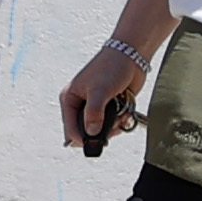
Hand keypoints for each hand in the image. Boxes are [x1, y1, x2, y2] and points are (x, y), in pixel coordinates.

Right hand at [60, 38, 145, 159]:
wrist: (131, 56)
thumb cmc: (111, 67)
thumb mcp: (99, 91)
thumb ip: (93, 113)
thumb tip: (91, 134)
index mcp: (70, 99)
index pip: (70, 128)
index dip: (82, 139)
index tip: (95, 144)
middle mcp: (80, 105)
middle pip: (86, 133)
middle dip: (101, 133)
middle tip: (113, 127)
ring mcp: (95, 108)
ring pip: (101, 131)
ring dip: (114, 127)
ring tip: (121, 115)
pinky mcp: (109, 109)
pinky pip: (113, 125)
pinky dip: (120, 122)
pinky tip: (126, 113)